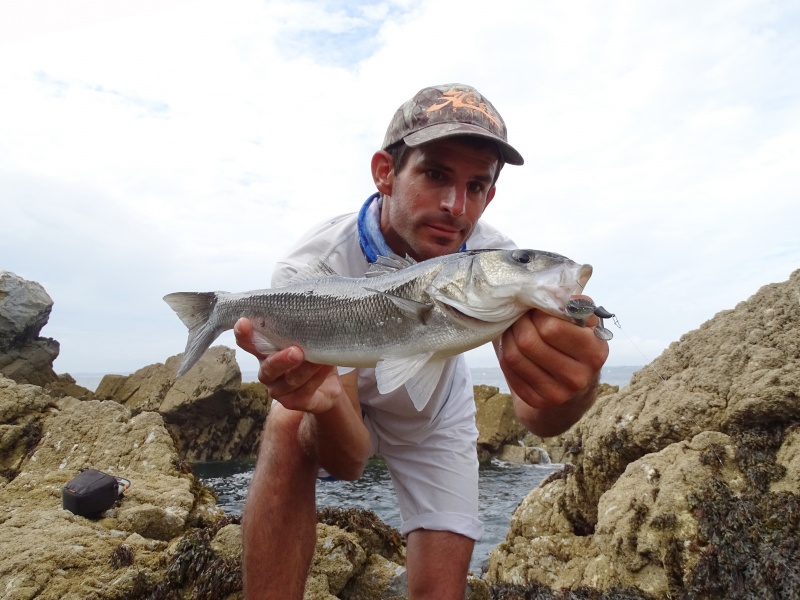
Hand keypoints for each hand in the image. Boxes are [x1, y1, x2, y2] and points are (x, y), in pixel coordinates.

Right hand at [233, 318, 341, 413]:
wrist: (329, 386)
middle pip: (268, 368)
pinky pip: (304, 391)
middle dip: (281, 360)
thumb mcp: (308, 339)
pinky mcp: (294, 402)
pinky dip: (316, 378)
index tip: (243, 322)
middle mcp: (268, 372)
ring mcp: (279, 390)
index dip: (244, 335)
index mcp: (265, 352)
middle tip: (296, 351)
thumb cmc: (313, 356)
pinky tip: (325, 367)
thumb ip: (302, 328)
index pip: (248, 343)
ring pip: (289, 381)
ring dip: (305, 369)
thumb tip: (311, 309)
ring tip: (318, 360)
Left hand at [496, 296, 608, 434]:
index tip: (535, 305)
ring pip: (514, 356)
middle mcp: (579, 376)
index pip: (552, 327)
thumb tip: (555, 287)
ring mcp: (558, 393)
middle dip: (518, 323)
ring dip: (507, 336)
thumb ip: (575, 305)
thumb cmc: (577, 345)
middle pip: (529, 342)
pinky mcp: (538, 401)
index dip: (537, 312)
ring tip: (511, 326)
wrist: (574, 392)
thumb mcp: (585, 325)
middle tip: (518, 314)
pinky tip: (510, 345)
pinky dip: (504, 354)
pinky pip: (509, 371)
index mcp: (595, 351)